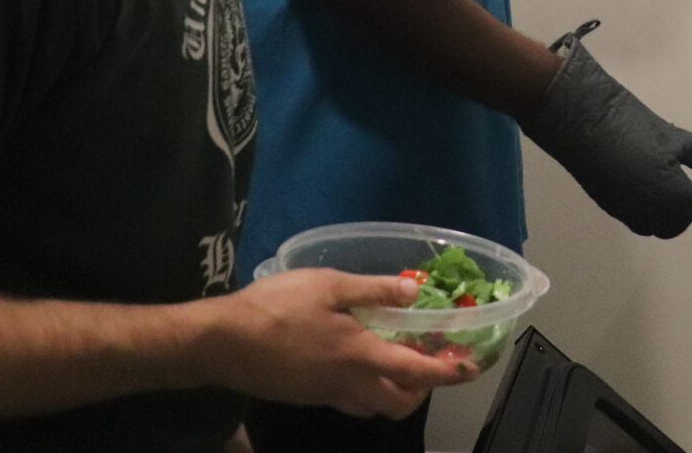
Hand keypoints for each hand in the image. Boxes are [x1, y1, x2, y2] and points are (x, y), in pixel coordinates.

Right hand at [200, 269, 474, 417]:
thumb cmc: (276, 308)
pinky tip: (358, 357)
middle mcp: (349, 385)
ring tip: (398, 357)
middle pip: (399, 404)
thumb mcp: (329, 285)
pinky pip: (350, 399)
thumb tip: (414, 292)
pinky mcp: (307, 395)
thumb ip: (373, 291)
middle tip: (430, 360)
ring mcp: (326, 395)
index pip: (418, 373)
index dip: (449, 372)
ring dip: (395, 390)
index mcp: (360, 356)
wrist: (220, 343)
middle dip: (423, 389)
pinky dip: (367, 386)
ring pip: (374, 405)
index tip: (471, 366)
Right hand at [519, 24, 691, 237]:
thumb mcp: (670, 134)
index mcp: (672, 197)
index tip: (690, 182)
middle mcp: (650, 213)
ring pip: (648, 226)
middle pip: (671, 226)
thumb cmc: (632, 126)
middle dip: (677, 212)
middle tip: (677, 189)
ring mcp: (625, 212)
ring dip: (657, 214)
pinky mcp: (605, 205)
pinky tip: (635, 183)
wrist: (584, 122)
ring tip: (657, 188)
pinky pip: (630, 216)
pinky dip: (638, 208)